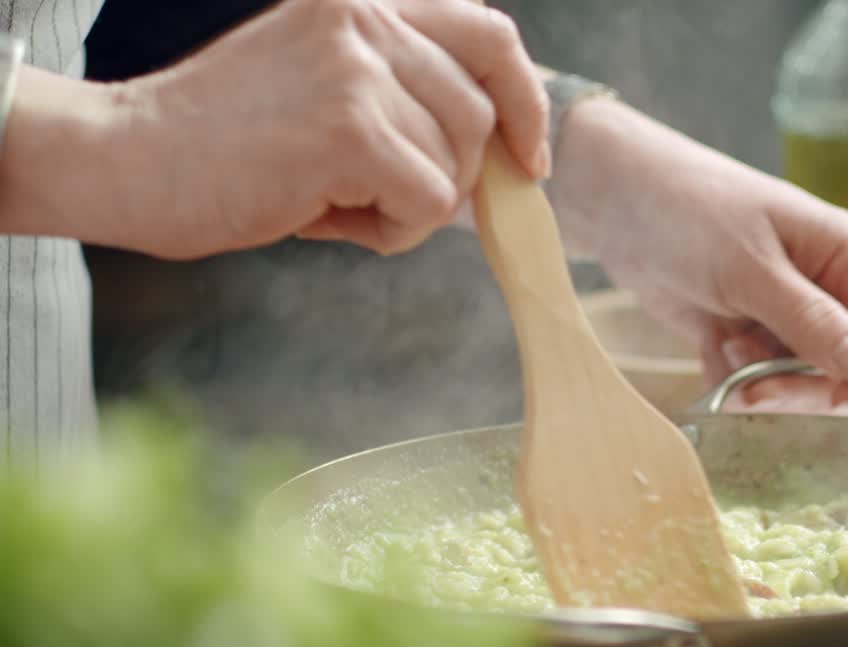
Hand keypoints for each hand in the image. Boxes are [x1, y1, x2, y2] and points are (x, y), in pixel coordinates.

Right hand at [0, 0, 548, 257]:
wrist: (128, 159)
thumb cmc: (227, 141)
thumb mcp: (324, 84)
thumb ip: (401, 93)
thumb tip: (498, 149)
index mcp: (362, 1)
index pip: (488, 32)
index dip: (522, 98)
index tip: (527, 155)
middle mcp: (366, 17)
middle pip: (478, 110)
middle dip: (453, 174)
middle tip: (386, 199)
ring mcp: (357, 67)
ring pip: (454, 162)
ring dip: (410, 206)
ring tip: (335, 202)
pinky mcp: (348, 127)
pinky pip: (426, 202)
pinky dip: (392, 230)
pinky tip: (328, 218)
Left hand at [548, 98, 847, 416]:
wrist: (614, 200)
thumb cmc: (688, 208)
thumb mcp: (749, 265)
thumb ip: (809, 318)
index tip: (837, 400)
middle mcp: (827, 291)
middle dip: (810, 391)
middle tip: (760, 394)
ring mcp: (784, 317)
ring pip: (802, 385)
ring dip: (766, 390)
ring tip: (725, 355)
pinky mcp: (742, 337)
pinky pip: (756, 385)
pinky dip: (734, 384)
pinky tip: (711, 346)